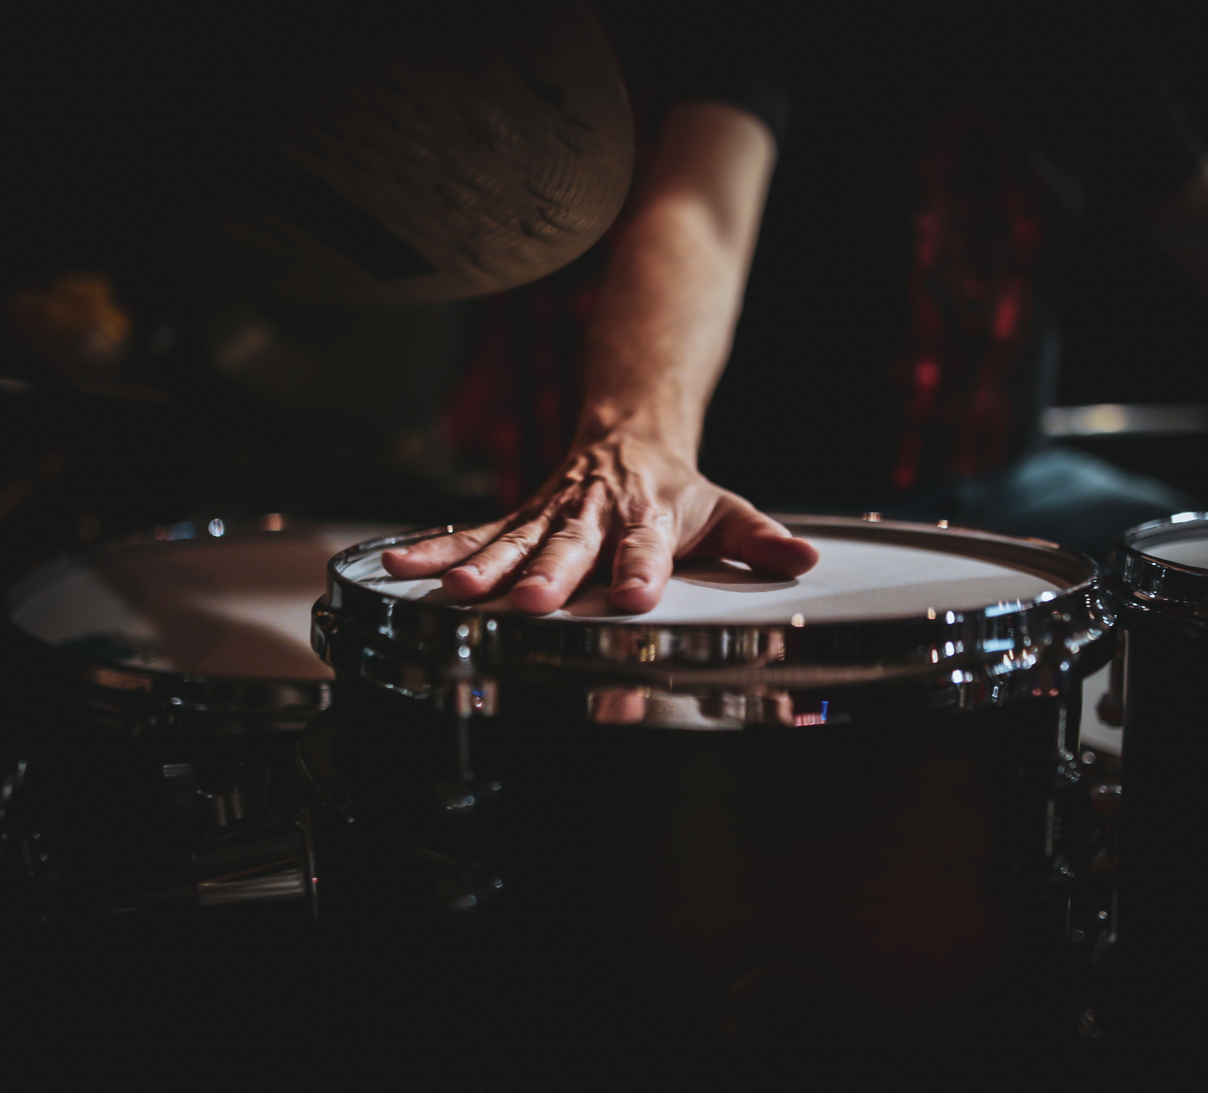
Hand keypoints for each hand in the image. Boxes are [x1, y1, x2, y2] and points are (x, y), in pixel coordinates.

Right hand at [380, 433, 818, 613]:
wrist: (629, 429)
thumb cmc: (679, 488)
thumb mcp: (727, 510)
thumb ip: (760, 541)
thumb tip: (807, 563)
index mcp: (651, 512)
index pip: (648, 544)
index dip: (641, 568)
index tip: (634, 597)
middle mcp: (596, 511)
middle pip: (572, 544)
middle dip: (551, 573)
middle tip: (534, 602)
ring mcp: (551, 512)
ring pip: (514, 539)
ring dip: (484, 565)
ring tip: (457, 592)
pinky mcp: (518, 516)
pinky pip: (473, 533)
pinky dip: (437, 549)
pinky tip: (400, 566)